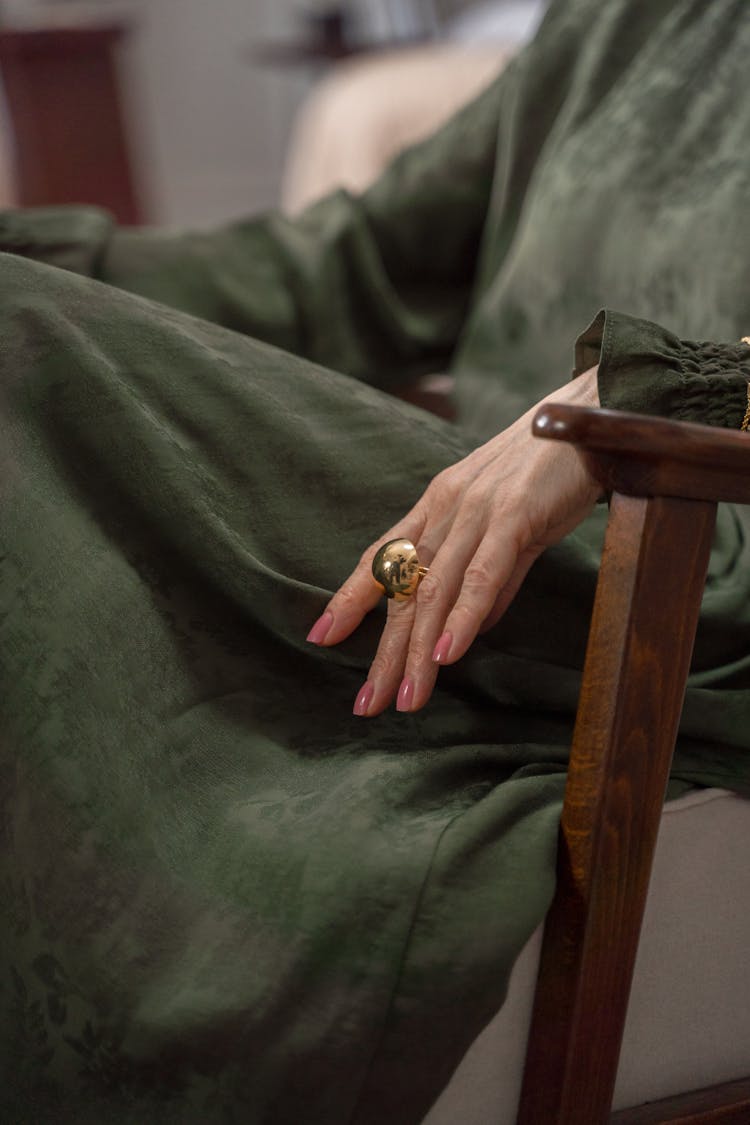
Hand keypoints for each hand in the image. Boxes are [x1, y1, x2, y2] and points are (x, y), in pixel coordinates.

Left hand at [307, 367, 601, 715]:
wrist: (593, 414)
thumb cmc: (548, 470)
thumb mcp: (506, 522)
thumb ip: (489, 574)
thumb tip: (472, 624)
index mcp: (436, 506)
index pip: (382, 559)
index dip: (349, 598)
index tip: (320, 636)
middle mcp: (444, 509)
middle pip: (405, 590)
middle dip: (383, 652)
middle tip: (367, 704)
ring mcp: (476, 512)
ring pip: (437, 591)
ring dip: (419, 651)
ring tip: (407, 698)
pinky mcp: (514, 516)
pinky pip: (483, 575)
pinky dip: (463, 617)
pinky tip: (447, 654)